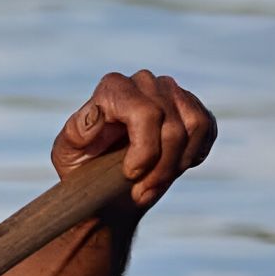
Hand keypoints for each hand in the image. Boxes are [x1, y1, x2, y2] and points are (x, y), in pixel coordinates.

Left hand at [53, 69, 216, 208]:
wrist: (105, 184)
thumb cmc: (82, 167)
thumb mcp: (67, 153)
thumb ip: (77, 133)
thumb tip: (96, 114)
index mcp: (112, 88)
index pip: (146, 112)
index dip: (146, 149)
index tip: (131, 174)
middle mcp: (144, 82)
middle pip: (171, 126)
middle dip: (160, 167)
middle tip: (142, 193)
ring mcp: (170, 91)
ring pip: (194, 126)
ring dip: (177, 164)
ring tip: (155, 184)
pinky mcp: (191, 107)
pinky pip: (207, 128)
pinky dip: (193, 155)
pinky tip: (173, 167)